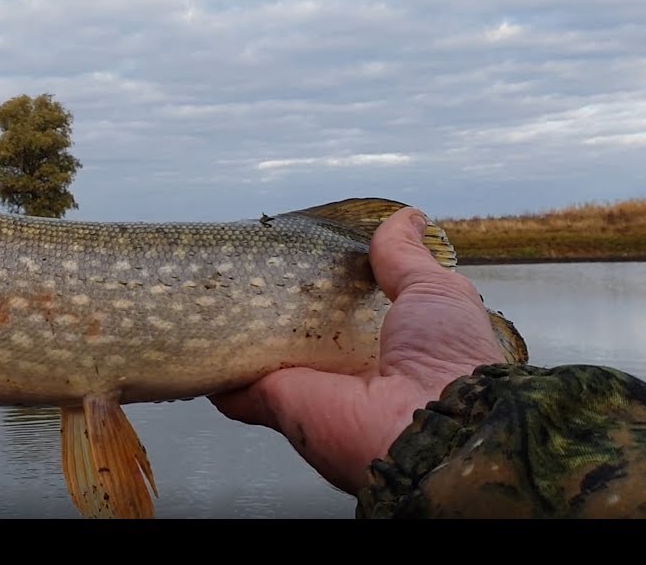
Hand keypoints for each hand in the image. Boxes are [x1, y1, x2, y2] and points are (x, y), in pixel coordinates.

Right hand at [209, 206, 504, 495]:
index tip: (299, 257)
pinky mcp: (274, 402)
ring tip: (215, 291)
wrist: (432, 427)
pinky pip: (233, 385)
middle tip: (247, 271)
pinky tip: (198, 340)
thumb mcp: (436, 292)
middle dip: (272, 306)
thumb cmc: (447, 360)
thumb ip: (407, 259)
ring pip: (260, 356)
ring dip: (239, 332)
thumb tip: (405, 218)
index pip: (343, 312)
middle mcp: (343, 371)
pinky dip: (213, 368)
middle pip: (295, 334)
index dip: (323, 285)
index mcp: (385, 346)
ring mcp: (306, 388)